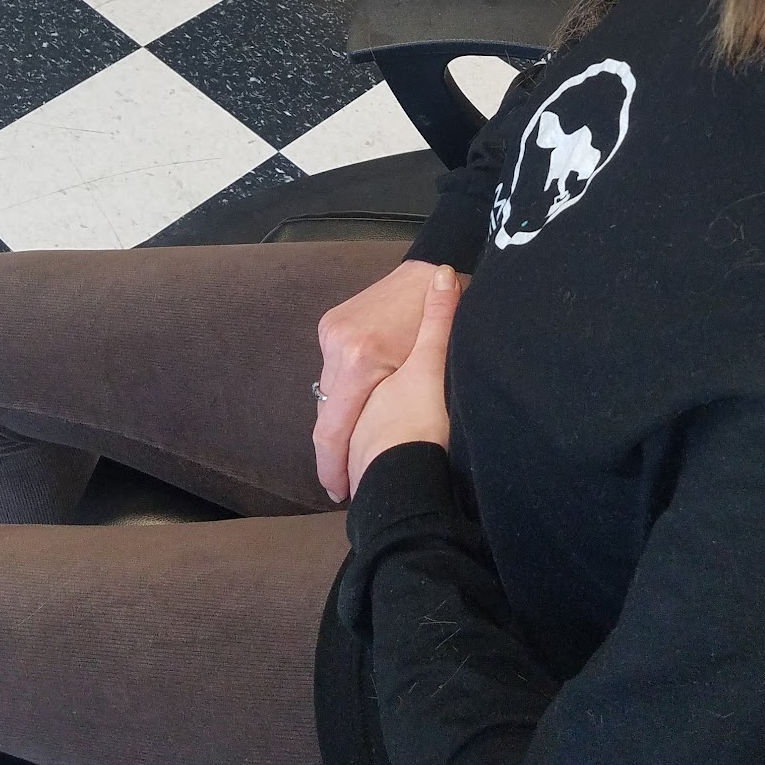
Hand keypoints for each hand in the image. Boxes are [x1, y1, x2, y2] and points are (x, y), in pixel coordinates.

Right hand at [347, 266, 461, 495]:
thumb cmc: (438, 326)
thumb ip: (396, 411)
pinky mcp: (329, 325)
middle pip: (326, 413)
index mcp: (360, 361)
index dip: (332, 467)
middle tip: (351, 476)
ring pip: (327, 392)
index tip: (340, 492)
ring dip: (341, 418)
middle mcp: (336, 347)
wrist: (430, 272)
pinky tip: (361, 404)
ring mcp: (329, 333)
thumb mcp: (428, 371)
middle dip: (337, 448)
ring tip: (358, 444)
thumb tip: (380, 456)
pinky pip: (332, 370)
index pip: (331, 429)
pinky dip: (344, 391)